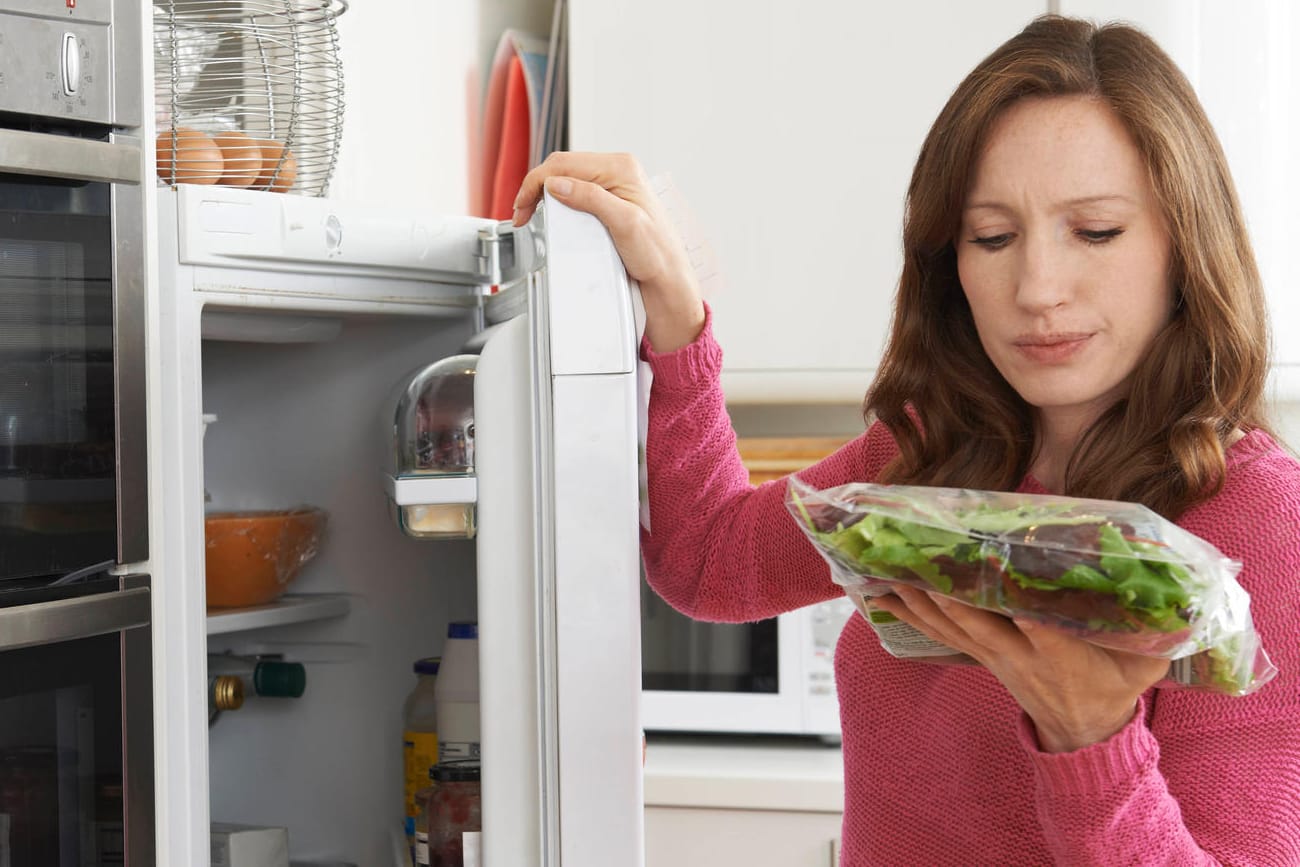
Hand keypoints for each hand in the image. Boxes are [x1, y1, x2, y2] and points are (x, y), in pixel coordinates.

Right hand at [514, 152, 705, 352]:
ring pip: (566, 177)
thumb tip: (557, 184)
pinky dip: (558, 199)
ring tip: (531, 212)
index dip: (536, 183)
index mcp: (621, 168)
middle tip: (521, 214)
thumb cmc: (655, 253)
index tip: (521, 206)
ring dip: (545, 193)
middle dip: (536, 187)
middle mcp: (618, 170)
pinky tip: (552, 211)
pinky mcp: (609, 197)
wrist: (666, 276)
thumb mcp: (624, 224)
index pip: (564, 164)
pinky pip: (575, 189)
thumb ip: (591, 199)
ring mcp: (613, 183)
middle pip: (562, 167)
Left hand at [872, 585, 1170, 752]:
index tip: (1010, 592)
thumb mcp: (1145, 664)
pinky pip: (940, 633)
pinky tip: (884, 595)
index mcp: (1062, 658)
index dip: (1026, 615)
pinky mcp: (980, 655)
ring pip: (952, 628)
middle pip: (981, 628)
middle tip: (925, 573)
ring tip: (888, 575)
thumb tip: (1177, 594)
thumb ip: (1157, 633)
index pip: (1043, 635)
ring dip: (920, 603)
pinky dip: (912, 613)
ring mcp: (995, 656)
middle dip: (952, 601)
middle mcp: (1019, 656)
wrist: (1082, 729)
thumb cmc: (1115, 685)